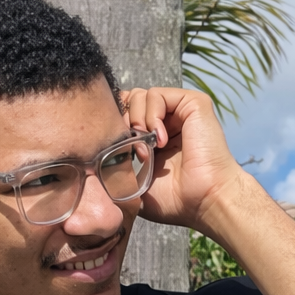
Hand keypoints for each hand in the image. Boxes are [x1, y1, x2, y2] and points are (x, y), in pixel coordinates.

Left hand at [122, 86, 252, 233]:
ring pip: (140, 95)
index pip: (124, 115)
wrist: (203, 200)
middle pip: (129, 101)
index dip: (114, 127)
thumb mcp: (133, 184)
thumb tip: (91, 154)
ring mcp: (180, 112)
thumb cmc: (175, 200)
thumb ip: (115, 165)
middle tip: (134, 151)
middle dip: (123, 124)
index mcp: (154, 138)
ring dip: (137, 120)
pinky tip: (161, 139)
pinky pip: (157, 94)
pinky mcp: (193, 103)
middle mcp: (167, 121)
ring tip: (148, 147)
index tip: (117, 151)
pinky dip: (152, 114)